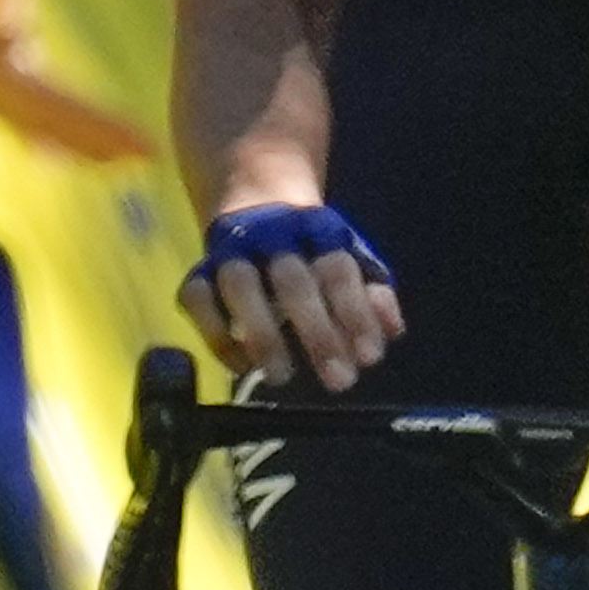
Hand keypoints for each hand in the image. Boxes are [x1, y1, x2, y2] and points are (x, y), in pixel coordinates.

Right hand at [189, 196, 394, 387]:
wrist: (256, 207)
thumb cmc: (314, 253)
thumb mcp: (352, 264)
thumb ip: (373, 297)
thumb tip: (391, 333)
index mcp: (319, 229)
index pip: (338, 269)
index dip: (356, 313)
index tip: (369, 358)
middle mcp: (272, 234)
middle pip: (292, 280)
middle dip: (317, 332)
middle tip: (338, 382)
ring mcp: (230, 251)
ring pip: (239, 284)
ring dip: (262, 333)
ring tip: (282, 377)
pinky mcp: (197, 271)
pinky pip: (197, 299)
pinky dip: (216, 335)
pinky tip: (242, 365)